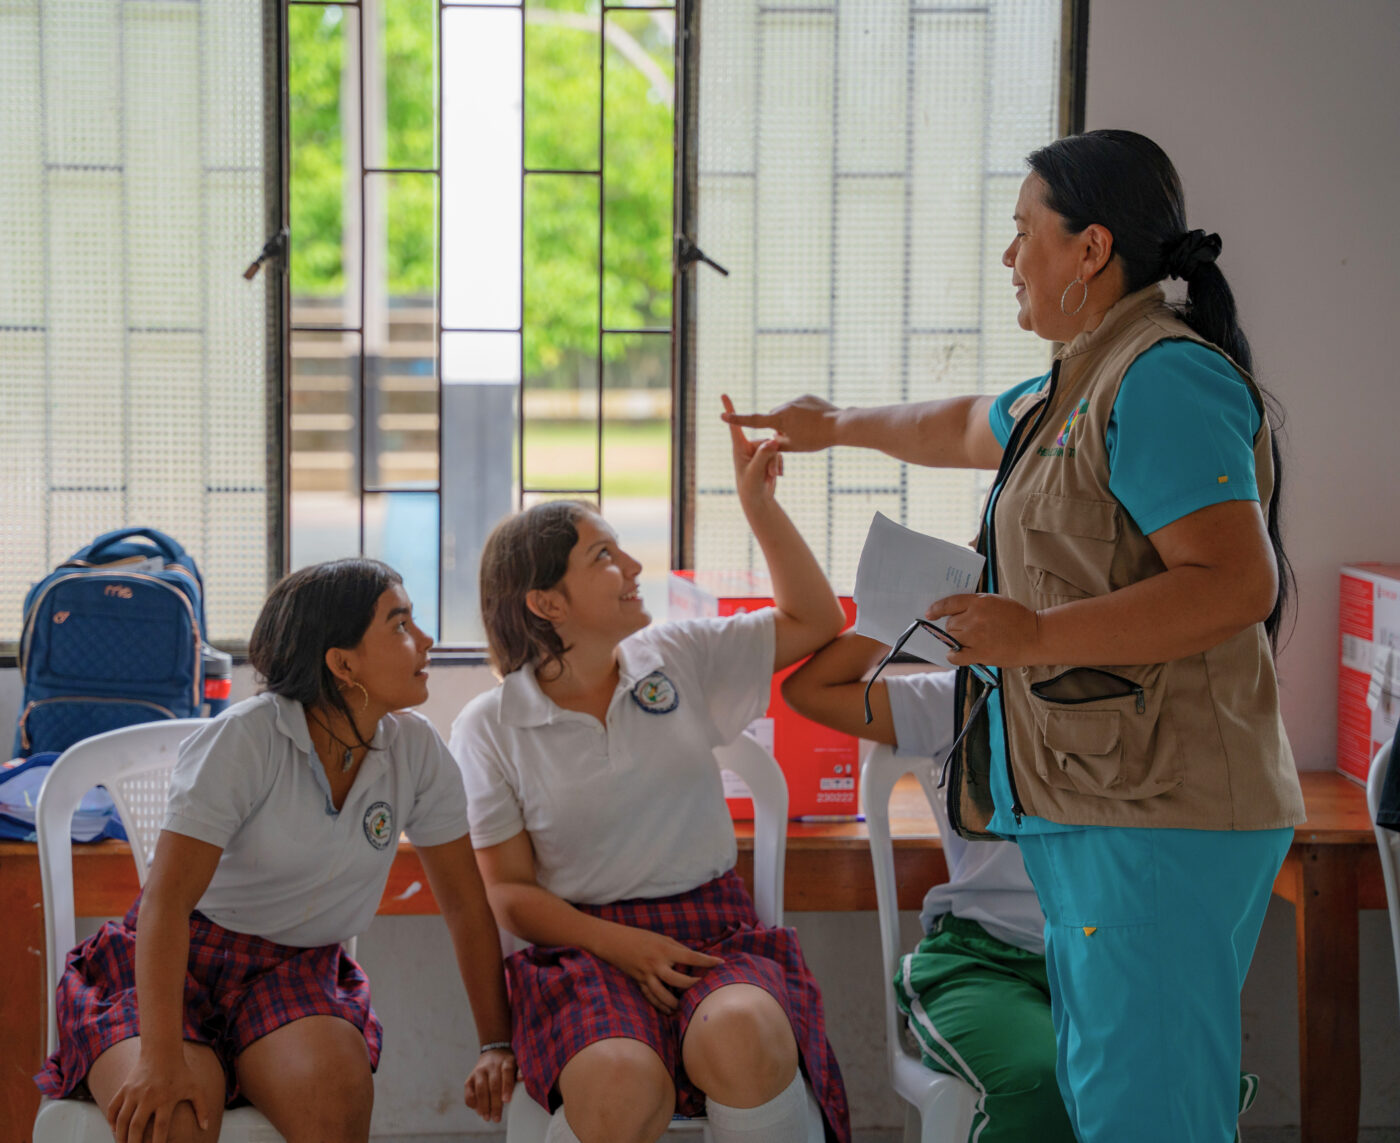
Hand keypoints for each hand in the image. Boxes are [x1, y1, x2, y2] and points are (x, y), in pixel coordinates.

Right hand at [107, 1051, 212, 1142]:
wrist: (162, 1050)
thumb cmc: (181, 1072)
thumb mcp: (195, 1088)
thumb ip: (201, 1108)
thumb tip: (205, 1127)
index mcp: (167, 1098)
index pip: (161, 1127)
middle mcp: (149, 1096)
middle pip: (137, 1126)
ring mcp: (134, 1092)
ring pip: (122, 1120)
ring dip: (120, 1136)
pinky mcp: (124, 1088)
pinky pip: (112, 1108)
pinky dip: (111, 1120)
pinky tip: (115, 1130)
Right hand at [464, 1047, 518, 1123]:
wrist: (493, 1052)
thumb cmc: (508, 1064)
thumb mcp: (517, 1063)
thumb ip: (520, 1071)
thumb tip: (522, 1079)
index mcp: (505, 1061)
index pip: (506, 1072)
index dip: (506, 1087)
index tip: (507, 1101)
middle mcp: (491, 1065)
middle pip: (493, 1084)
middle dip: (494, 1103)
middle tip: (497, 1118)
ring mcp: (479, 1071)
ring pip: (480, 1088)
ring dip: (483, 1105)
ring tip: (487, 1118)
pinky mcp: (470, 1078)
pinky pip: (468, 1091)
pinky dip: (472, 1102)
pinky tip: (478, 1111)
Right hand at [599, 924, 723, 1014]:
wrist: (614, 941)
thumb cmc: (641, 937)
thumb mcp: (661, 938)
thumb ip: (677, 949)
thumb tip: (695, 958)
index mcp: (665, 948)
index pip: (691, 956)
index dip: (707, 961)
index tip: (721, 963)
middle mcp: (657, 963)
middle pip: (679, 980)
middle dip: (693, 986)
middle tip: (705, 988)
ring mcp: (647, 974)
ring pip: (664, 994)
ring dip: (676, 1002)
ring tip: (686, 1006)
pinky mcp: (639, 982)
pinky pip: (651, 998)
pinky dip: (661, 1006)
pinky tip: (670, 1010)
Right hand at [720, 393, 839, 452]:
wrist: (840, 424)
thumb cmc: (816, 439)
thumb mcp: (794, 446)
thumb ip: (778, 442)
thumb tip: (771, 438)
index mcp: (779, 420)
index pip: (753, 421)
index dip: (737, 419)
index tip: (722, 415)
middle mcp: (785, 406)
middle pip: (773, 417)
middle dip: (777, 426)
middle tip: (792, 438)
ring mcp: (797, 400)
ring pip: (786, 412)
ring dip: (790, 420)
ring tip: (807, 430)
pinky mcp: (807, 397)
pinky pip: (798, 406)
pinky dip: (802, 414)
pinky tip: (814, 422)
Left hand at [722, 394, 783, 509]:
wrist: (758, 499)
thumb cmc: (751, 487)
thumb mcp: (756, 473)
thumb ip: (763, 456)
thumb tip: (773, 441)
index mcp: (739, 448)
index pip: (734, 426)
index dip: (730, 411)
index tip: (723, 394)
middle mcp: (749, 446)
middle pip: (767, 442)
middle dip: (770, 458)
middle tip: (767, 474)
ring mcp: (759, 451)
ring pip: (775, 449)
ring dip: (775, 464)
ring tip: (770, 476)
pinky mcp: (768, 456)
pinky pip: (779, 455)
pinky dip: (779, 466)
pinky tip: (775, 476)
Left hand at [926, 593, 1042, 667]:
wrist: (1036, 636)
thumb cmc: (1018, 618)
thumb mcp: (996, 602)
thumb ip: (976, 605)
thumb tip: (956, 613)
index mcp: (979, 601)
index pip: (949, 603)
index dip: (936, 609)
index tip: (929, 614)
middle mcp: (975, 617)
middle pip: (950, 624)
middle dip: (955, 627)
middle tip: (968, 631)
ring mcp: (976, 636)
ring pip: (952, 639)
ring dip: (956, 641)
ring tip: (969, 642)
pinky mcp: (980, 653)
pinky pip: (956, 656)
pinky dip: (954, 656)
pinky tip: (958, 654)